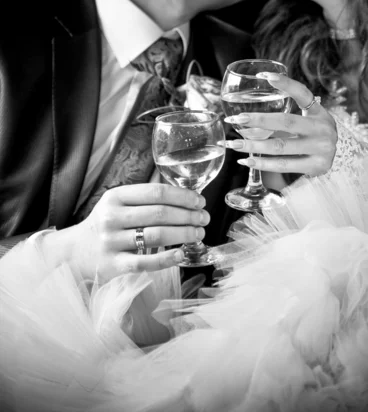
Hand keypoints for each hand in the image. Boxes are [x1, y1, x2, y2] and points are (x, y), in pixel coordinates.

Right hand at [71, 183, 208, 280]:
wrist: (73, 253)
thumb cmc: (105, 225)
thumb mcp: (117, 204)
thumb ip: (144, 198)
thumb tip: (185, 195)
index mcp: (115, 197)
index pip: (156, 192)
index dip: (182, 196)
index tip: (199, 201)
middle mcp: (112, 217)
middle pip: (160, 213)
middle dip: (188, 215)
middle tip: (204, 218)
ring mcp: (111, 241)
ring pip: (156, 236)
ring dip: (183, 234)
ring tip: (198, 234)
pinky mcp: (113, 265)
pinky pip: (145, 262)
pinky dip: (166, 258)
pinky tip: (181, 254)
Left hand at [223, 74, 336, 175]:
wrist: (333, 161)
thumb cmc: (312, 137)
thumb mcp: (307, 120)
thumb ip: (284, 118)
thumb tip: (245, 120)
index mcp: (319, 113)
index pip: (303, 94)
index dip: (285, 83)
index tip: (264, 76)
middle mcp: (323, 129)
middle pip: (286, 122)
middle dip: (257, 120)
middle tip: (235, 119)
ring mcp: (321, 149)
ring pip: (280, 146)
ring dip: (253, 145)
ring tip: (233, 143)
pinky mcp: (316, 166)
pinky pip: (284, 165)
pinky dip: (262, 164)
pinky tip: (246, 161)